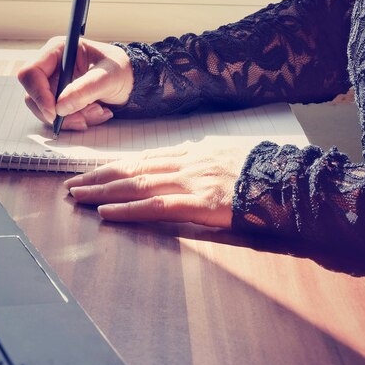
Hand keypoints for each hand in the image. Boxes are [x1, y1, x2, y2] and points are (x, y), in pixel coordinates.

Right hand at [17, 36, 133, 129]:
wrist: (131, 81)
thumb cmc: (121, 70)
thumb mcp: (109, 77)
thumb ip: (85, 89)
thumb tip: (60, 107)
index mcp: (57, 50)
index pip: (30, 73)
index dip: (39, 95)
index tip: (55, 113)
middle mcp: (51, 66)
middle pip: (33, 96)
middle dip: (58, 112)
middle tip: (84, 119)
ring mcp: (54, 84)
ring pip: (45, 110)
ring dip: (71, 119)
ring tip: (98, 112)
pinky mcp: (60, 99)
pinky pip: (58, 117)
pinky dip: (76, 121)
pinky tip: (96, 113)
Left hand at [63, 139, 251, 227]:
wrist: (291, 180)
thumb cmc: (265, 171)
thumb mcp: (231, 155)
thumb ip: (205, 157)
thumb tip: (188, 158)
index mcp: (194, 151)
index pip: (145, 158)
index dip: (116, 165)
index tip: (94, 171)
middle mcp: (187, 162)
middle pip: (133, 168)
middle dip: (100, 177)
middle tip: (72, 184)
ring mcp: (192, 180)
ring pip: (137, 184)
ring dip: (104, 192)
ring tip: (78, 197)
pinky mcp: (199, 203)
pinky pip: (156, 206)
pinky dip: (128, 210)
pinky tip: (107, 213)